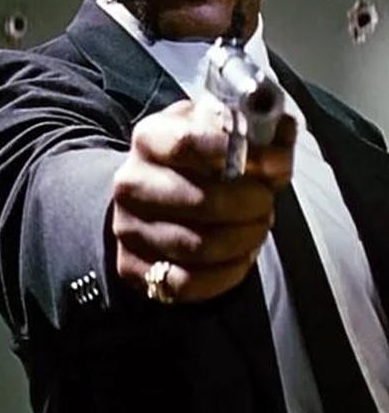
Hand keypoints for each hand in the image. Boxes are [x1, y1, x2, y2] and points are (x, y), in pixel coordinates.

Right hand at [111, 98, 295, 303]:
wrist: (149, 200)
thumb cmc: (196, 163)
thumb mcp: (221, 134)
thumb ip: (259, 129)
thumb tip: (283, 132)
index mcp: (150, 138)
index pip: (188, 143)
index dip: (240, 154)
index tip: (274, 164)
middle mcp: (132, 182)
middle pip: (202, 201)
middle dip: (252, 206)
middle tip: (267, 203)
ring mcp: (127, 227)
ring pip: (199, 246)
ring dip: (244, 239)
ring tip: (257, 228)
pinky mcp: (131, 267)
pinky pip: (187, 282)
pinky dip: (226, 274)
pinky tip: (240, 257)